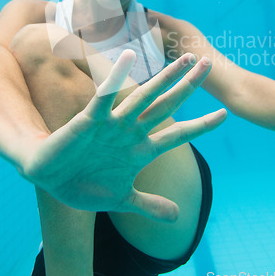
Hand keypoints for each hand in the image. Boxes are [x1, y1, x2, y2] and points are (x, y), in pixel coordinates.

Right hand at [20, 50, 226, 221]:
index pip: (179, 134)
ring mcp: (113, 124)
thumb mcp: (122, 199)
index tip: (224, 115)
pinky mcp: (90, 119)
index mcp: (141, 150)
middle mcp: (132, 132)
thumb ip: (150, 205)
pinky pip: (105, 96)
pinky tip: (128, 57)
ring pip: (145, 96)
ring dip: (165, 78)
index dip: (202, 126)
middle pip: (167, 105)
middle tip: (209, 63)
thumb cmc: (83, 185)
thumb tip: (178, 218)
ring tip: (185, 59)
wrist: (49, 179)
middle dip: (189, 86)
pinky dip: (115, 78)